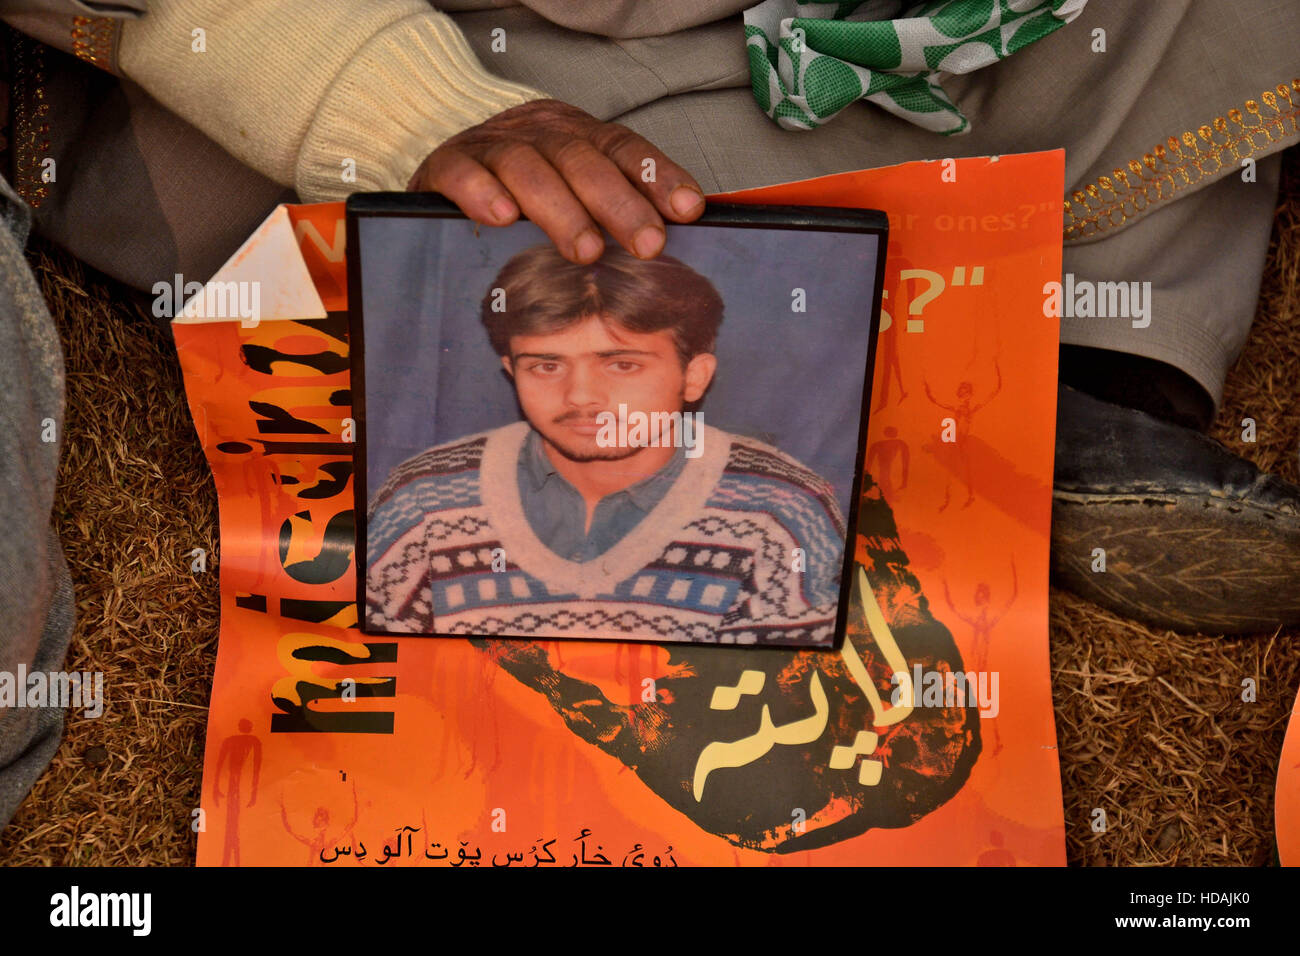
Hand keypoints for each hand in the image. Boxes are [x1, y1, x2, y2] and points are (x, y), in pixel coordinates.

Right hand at [407, 99, 705, 263]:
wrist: (443, 163)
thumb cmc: (520, 192)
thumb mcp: (570, 191)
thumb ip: (611, 207)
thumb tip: (669, 241)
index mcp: (576, 134)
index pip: (623, 148)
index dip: (656, 176)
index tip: (689, 209)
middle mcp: (536, 132)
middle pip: (582, 159)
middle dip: (618, 203)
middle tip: (647, 245)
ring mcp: (490, 146)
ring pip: (528, 167)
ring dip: (561, 210)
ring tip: (586, 251)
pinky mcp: (445, 165)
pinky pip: (463, 173)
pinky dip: (481, 191)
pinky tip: (501, 218)